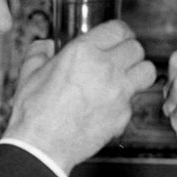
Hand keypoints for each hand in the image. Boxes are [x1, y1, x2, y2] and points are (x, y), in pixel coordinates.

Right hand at [3, 20, 155, 172]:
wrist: (42, 147)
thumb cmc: (34, 112)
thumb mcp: (29, 74)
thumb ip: (38, 53)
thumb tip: (45, 45)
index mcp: (83, 52)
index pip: (118, 29)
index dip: (120, 32)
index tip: (119, 37)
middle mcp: (105, 68)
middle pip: (136, 48)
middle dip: (129, 51)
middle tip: (121, 58)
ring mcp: (118, 92)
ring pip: (147, 71)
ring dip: (138, 72)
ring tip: (126, 77)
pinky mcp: (124, 114)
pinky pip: (134, 100)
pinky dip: (126, 101)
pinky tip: (111, 105)